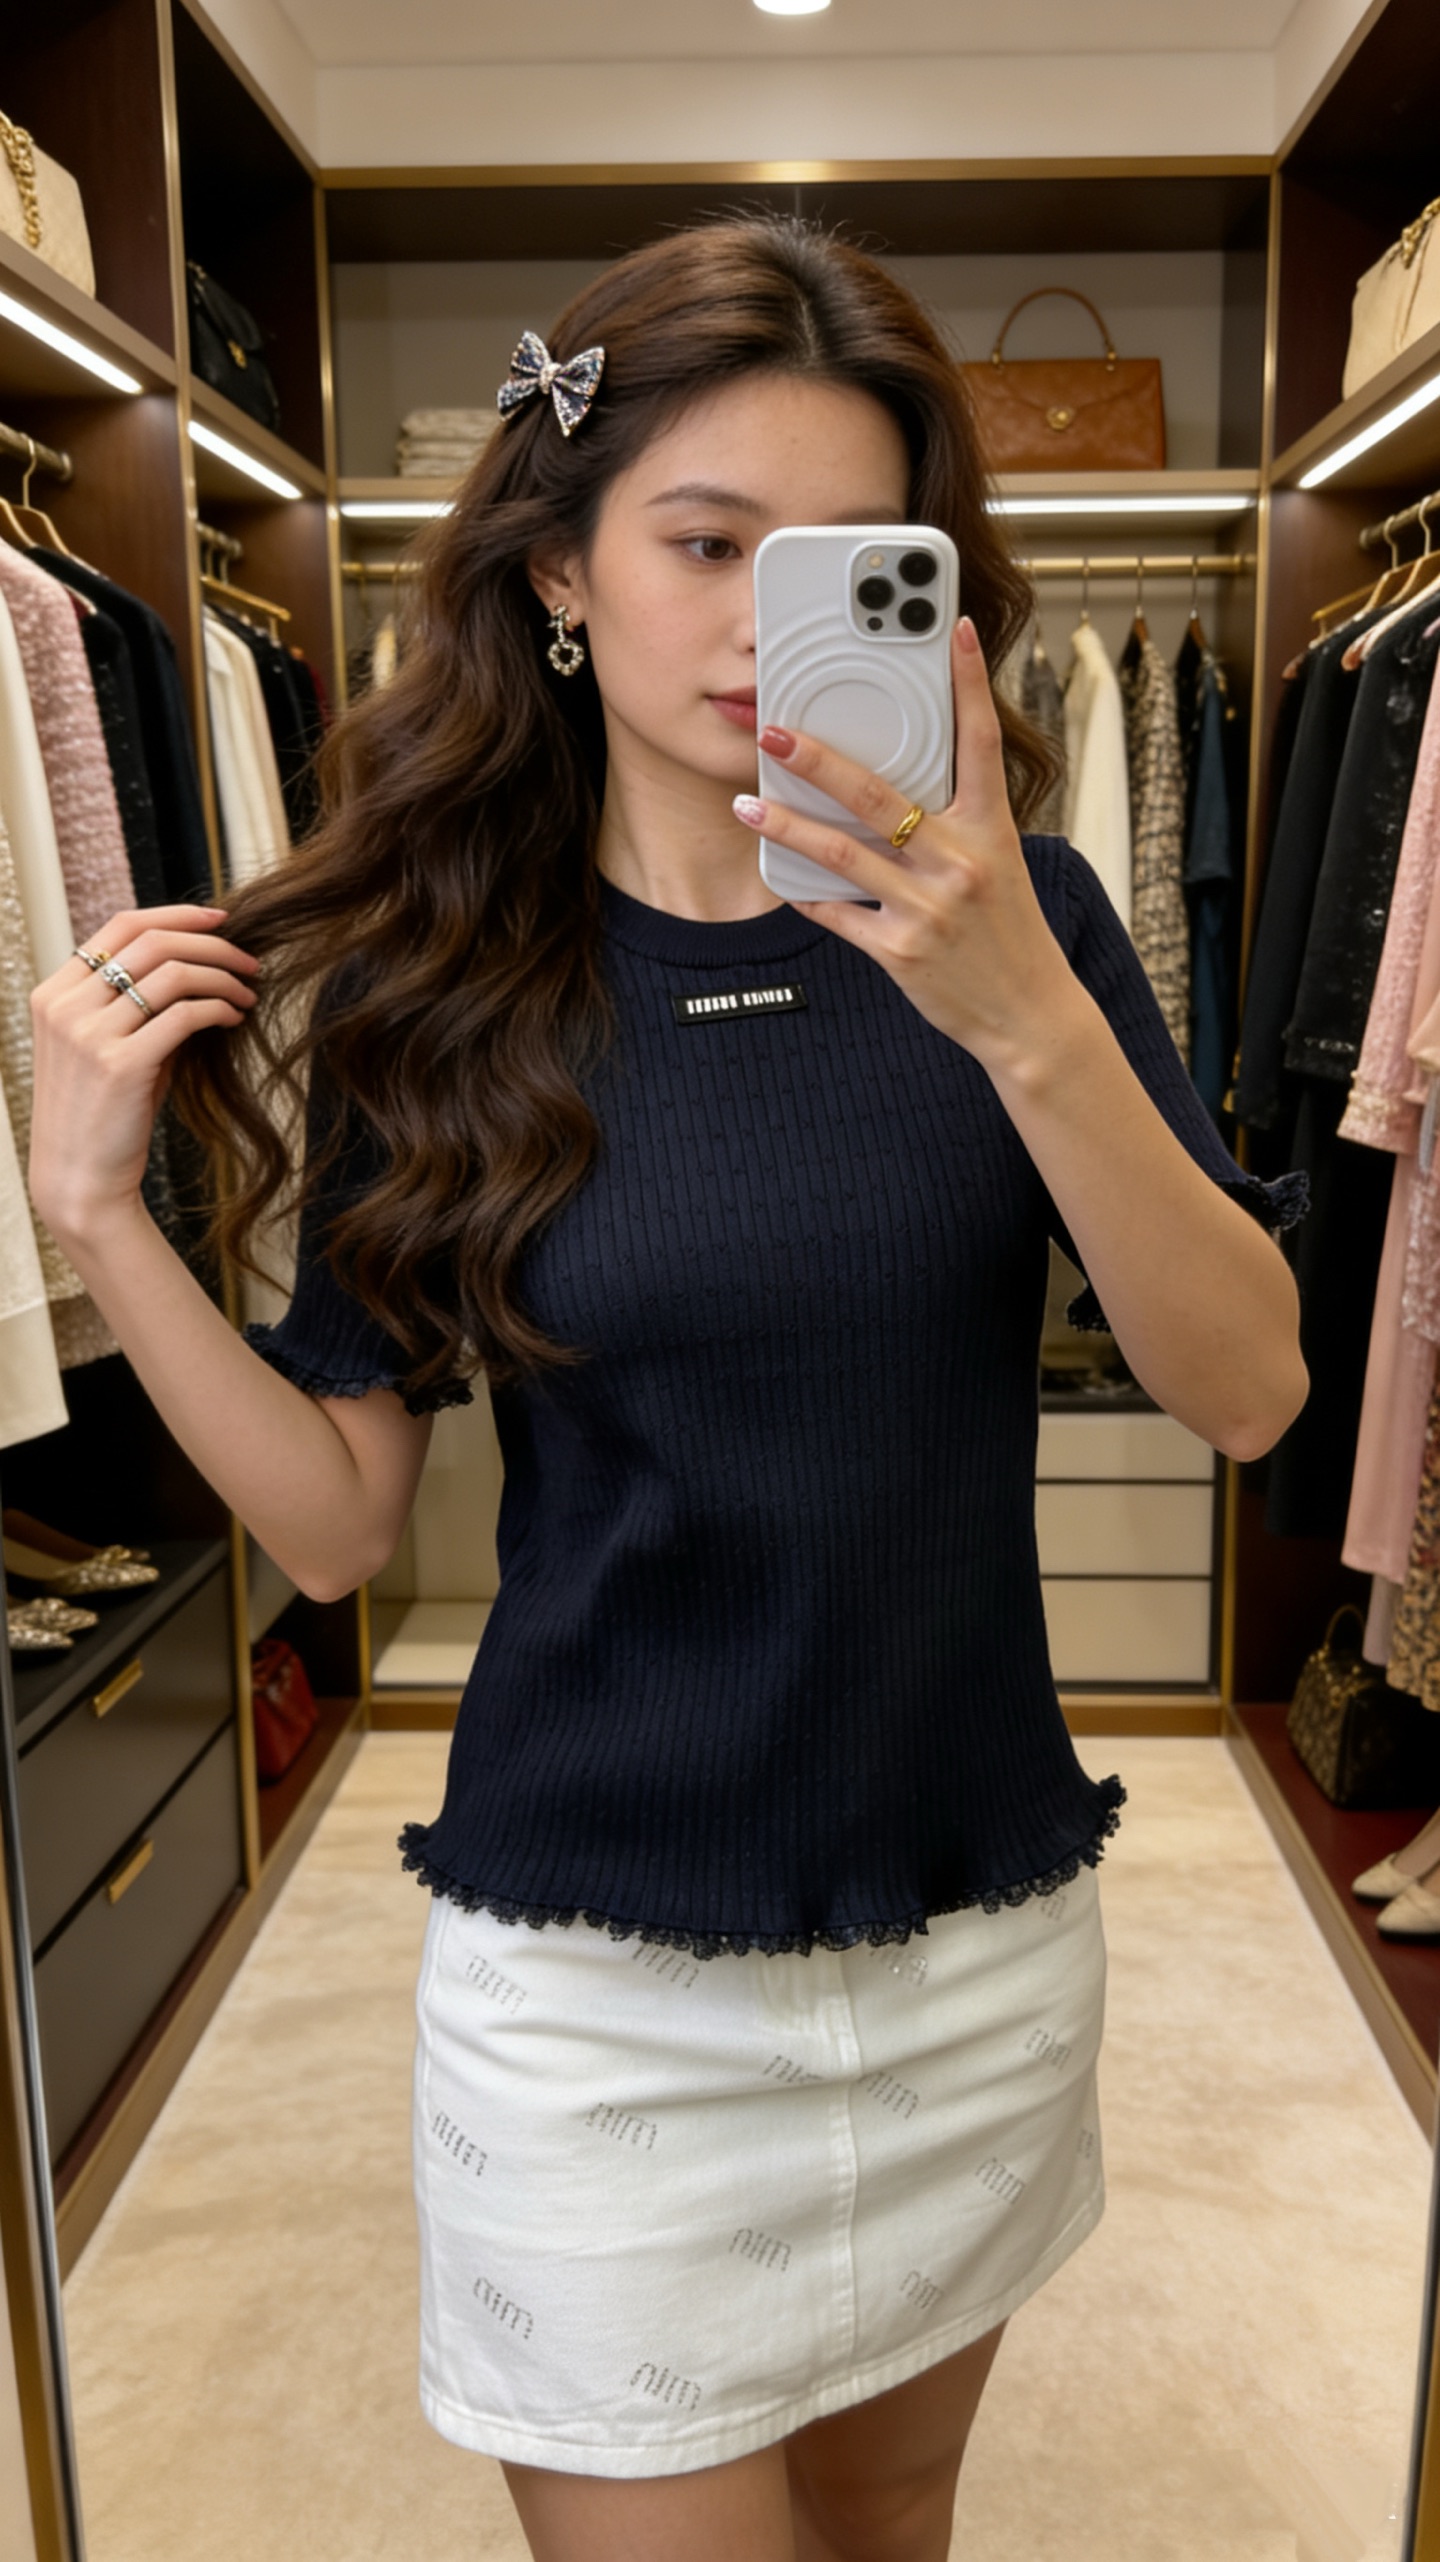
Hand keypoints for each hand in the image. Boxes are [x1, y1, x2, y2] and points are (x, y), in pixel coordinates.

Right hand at [29, 905, 260, 1247]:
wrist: (80, 1178)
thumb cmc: (102, 1112)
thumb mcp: (108, 1046)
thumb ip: (136, 1003)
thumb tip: (197, 964)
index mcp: (55, 992)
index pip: (121, 925)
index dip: (177, 915)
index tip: (220, 921)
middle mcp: (66, 1006)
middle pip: (152, 941)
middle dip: (212, 944)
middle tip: (249, 961)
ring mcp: (89, 1034)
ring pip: (173, 973)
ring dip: (222, 977)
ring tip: (247, 994)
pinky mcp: (121, 1064)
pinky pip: (185, 1015)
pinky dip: (218, 1008)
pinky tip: (234, 1018)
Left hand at [732, 616, 1074, 1075]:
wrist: (1029, 1015)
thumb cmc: (1009, 933)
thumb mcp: (1000, 864)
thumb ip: (957, 821)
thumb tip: (903, 780)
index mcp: (992, 831)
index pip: (981, 741)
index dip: (970, 682)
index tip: (956, 630)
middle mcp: (960, 863)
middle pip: (878, 795)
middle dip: (819, 759)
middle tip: (775, 731)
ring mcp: (927, 909)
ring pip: (842, 854)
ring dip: (787, 825)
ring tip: (749, 803)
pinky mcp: (899, 952)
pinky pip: (838, 914)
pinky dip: (807, 893)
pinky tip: (781, 875)